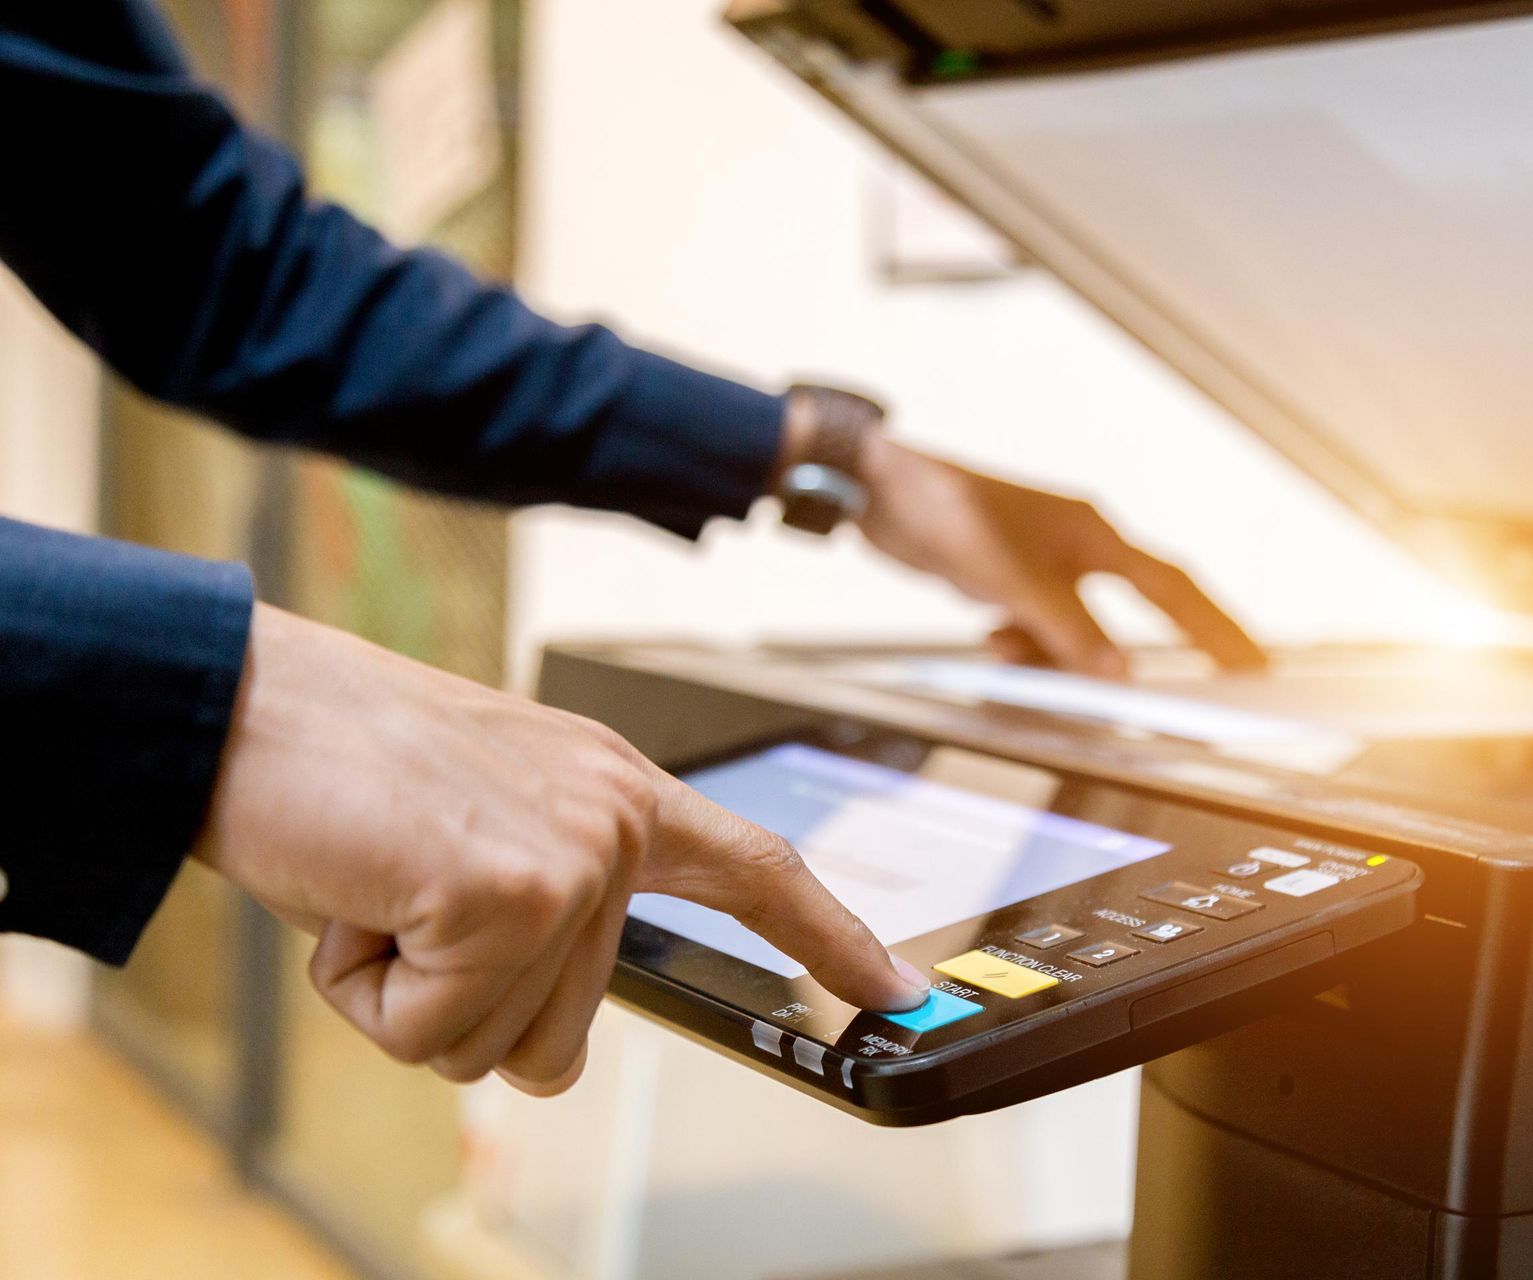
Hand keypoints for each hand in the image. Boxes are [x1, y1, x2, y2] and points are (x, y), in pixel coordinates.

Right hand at [193, 604, 928, 1095]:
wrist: (246, 707)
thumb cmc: (345, 769)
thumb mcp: (482, 826)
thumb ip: (551, 908)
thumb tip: (555, 1043)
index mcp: (617, 790)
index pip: (756, 869)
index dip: (828, 937)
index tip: (892, 990)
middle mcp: (613, 817)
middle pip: (569, 1030)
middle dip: (461, 1002)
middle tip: (405, 901)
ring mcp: (573, 854)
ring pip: (498, 1043)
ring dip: (411, 996)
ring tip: (381, 890)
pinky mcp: (511, 892)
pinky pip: (432, 1033)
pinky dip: (368, 993)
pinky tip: (356, 901)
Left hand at [855, 438, 1267, 676]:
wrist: (878, 488)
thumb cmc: (945, 509)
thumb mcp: (1010, 581)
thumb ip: (1068, 631)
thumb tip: (1119, 677)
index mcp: (1094, 535)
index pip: (1173, 590)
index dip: (1217, 628)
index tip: (1254, 662)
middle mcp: (1079, 546)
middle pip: (1135, 612)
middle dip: (1137, 656)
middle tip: (1178, 697)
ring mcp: (1045, 562)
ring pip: (1075, 629)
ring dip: (1053, 652)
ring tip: (1011, 649)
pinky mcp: (1011, 576)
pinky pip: (1038, 625)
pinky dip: (1023, 642)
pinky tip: (994, 637)